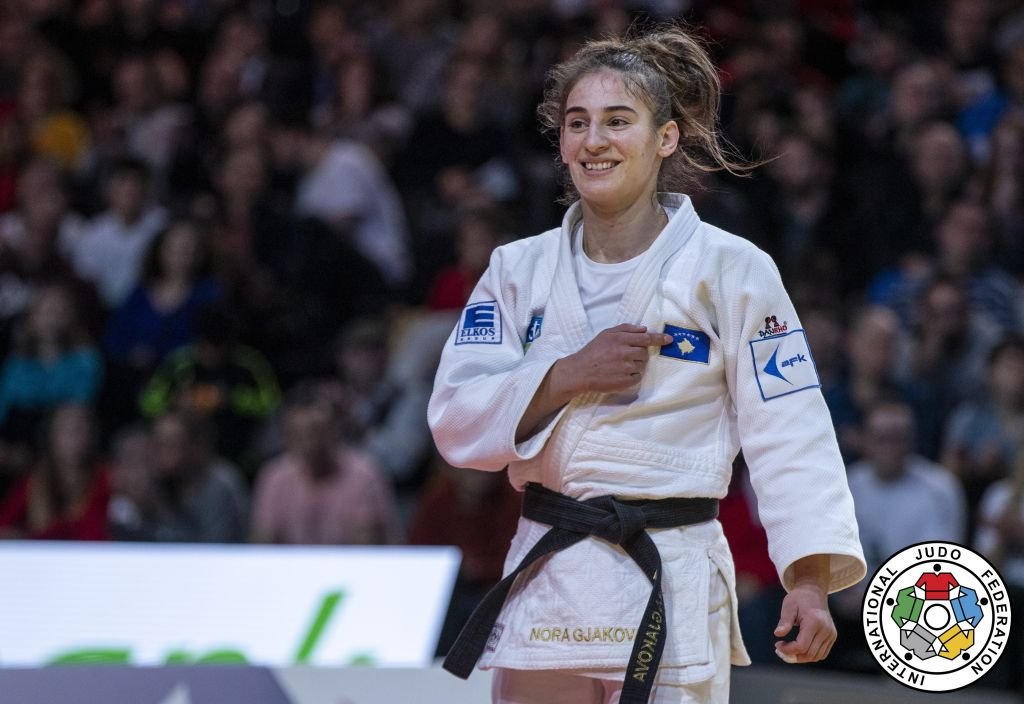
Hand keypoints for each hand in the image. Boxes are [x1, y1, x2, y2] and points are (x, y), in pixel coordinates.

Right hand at [554, 324, 671, 396]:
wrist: (581, 371)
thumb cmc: (593, 351)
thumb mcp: (606, 334)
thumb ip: (625, 329)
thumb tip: (644, 329)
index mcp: (621, 339)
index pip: (645, 338)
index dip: (659, 339)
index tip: (669, 339)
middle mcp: (625, 353)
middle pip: (645, 352)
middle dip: (639, 353)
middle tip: (625, 355)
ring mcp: (626, 368)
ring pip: (642, 365)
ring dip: (635, 364)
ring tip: (620, 365)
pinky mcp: (625, 381)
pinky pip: (637, 377)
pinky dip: (632, 375)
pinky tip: (620, 373)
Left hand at [774, 555, 835, 663]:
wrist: (814, 592)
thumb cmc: (799, 598)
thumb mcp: (788, 606)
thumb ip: (784, 621)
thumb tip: (777, 633)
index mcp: (814, 622)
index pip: (801, 646)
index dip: (787, 650)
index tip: (777, 645)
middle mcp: (825, 630)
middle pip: (809, 654)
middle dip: (792, 656)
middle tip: (780, 650)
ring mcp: (831, 634)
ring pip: (816, 656)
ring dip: (801, 658)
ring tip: (788, 651)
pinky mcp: (832, 636)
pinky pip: (821, 653)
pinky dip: (810, 655)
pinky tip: (798, 649)